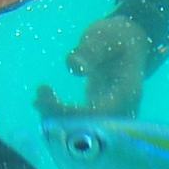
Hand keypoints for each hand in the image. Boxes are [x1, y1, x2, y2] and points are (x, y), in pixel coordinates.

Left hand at [35, 14, 155, 117]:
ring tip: (38, 99)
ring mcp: (112, 115)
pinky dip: (60, 117)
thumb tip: (73, 66)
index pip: (98, 114)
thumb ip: (90, 50)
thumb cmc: (117, 37)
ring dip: (57, 121)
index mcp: (126, 92)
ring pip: (83, 131)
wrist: (131, 44)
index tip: (47, 98)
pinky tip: (43, 104)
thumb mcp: (104, 37)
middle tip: (38, 100)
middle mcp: (122, 110)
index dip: (70, 112)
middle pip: (90, 129)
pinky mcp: (100, 114)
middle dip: (59, 120)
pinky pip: (80, 124)